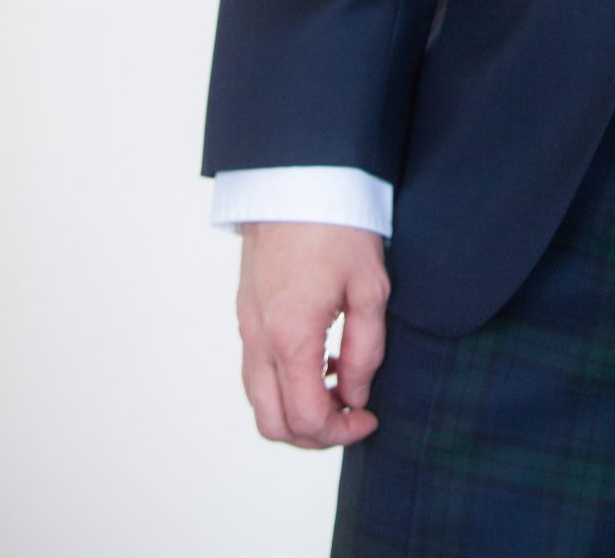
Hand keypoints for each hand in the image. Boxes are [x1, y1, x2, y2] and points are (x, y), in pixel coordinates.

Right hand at [235, 222, 388, 449]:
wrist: (295, 178)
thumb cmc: (336, 226)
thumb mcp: (369, 287)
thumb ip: (365, 350)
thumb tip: (355, 394)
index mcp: (291, 338)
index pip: (307, 418)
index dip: (342, 431)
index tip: (369, 417)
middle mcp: (259, 340)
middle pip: (273, 424)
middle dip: (314, 435)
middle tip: (350, 415)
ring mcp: (246, 327)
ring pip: (259, 401)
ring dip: (295, 411)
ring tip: (336, 386)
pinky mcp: (245, 314)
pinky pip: (256, 372)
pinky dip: (283, 384)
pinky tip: (318, 360)